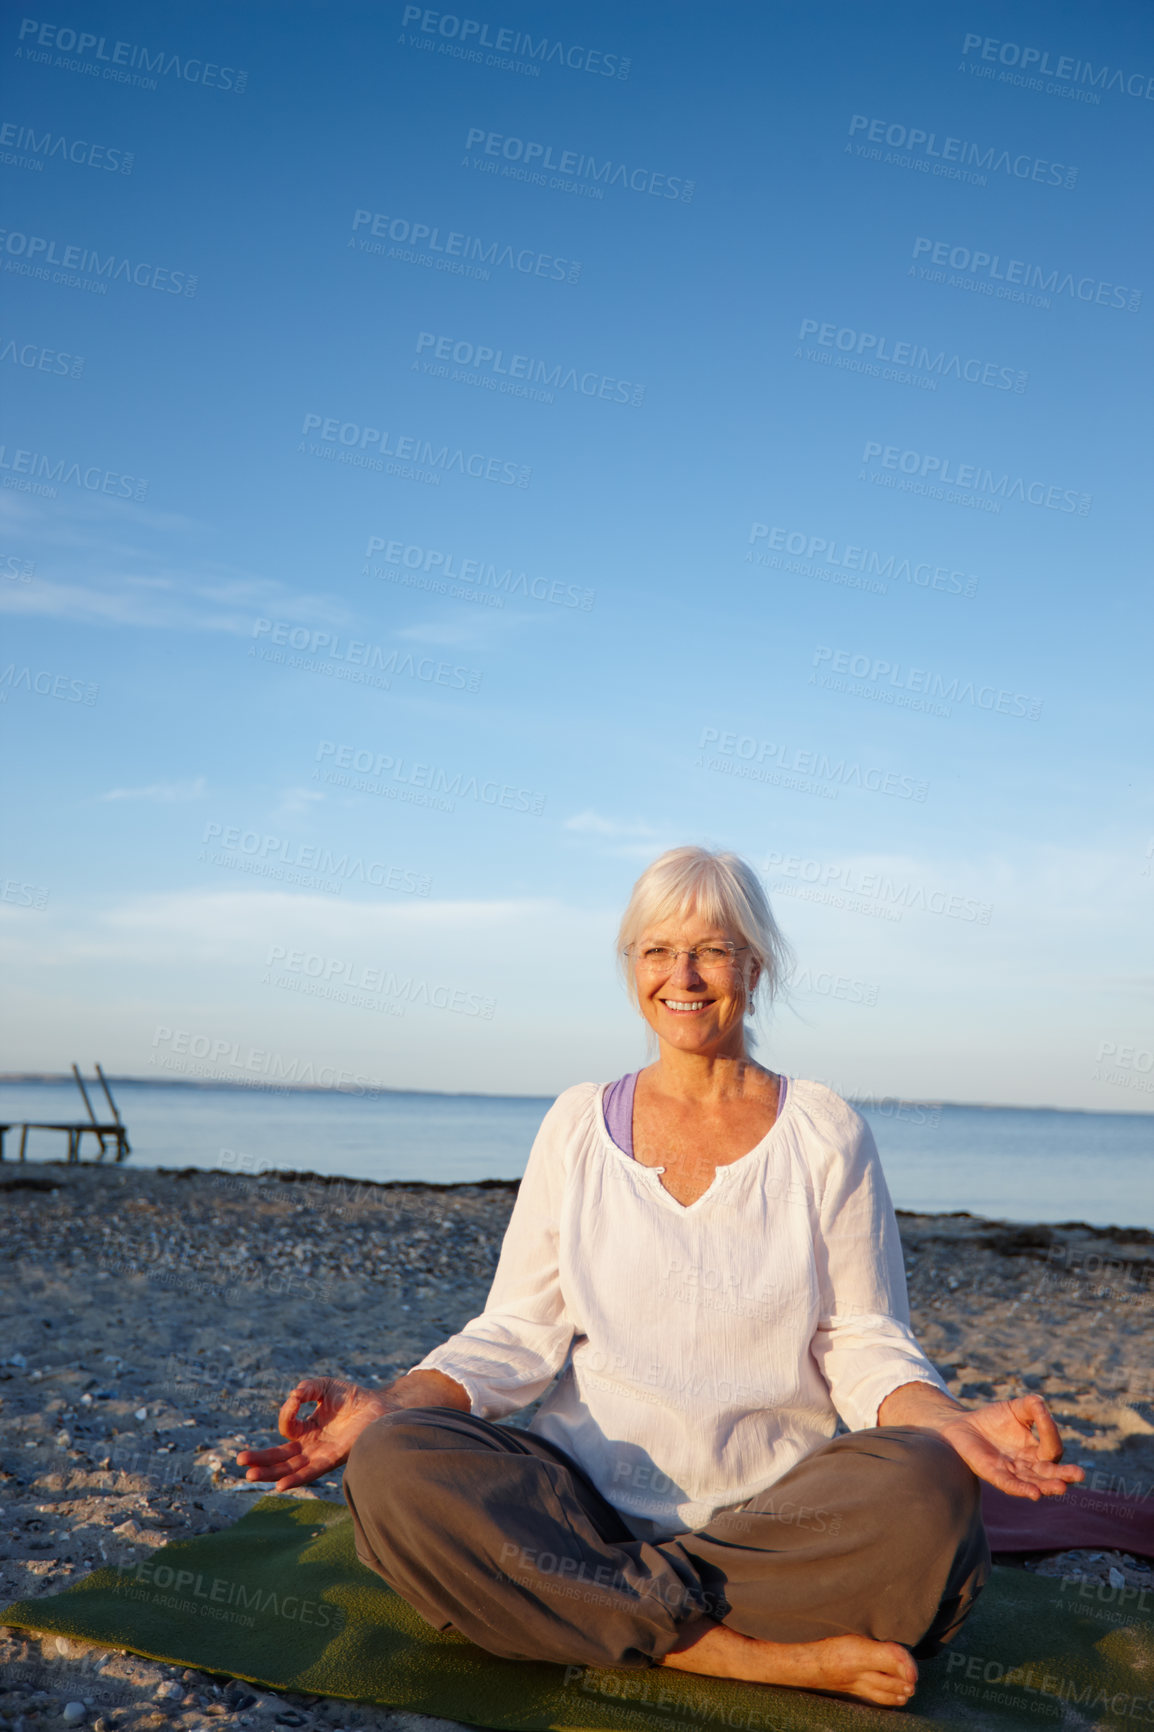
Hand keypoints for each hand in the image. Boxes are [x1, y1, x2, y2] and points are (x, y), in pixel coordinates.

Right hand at [235, 1376, 389, 1491]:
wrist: (381, 1406)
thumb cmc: (354, 1397)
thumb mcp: (325, 1386)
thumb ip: (308, 1388)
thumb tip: (294, 1394)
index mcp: (308, 1429)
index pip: (287, 1428)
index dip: (286, 1413)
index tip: (297, 1398)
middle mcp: (312, 1445)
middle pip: (281, 1457)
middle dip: (260, 1460)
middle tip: (240, 1462)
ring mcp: (321, 1454)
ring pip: (291, 1468)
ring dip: (271, 1473)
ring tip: (250, 1476)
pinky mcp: (334, 1459)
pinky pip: (311, 1472)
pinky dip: (295, 1479)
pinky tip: (280, 1484)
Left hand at [936, 1394, 1085, 1500]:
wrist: (963, 1425)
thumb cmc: (993, 1419)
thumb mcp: (1015, 1408)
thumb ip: (1031, 1406)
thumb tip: (1041, 1404)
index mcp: (1036, 1451)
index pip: (1051, 1447)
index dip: (1049, 1430)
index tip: (1041, 1411)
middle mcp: (1028, 1465)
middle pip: (1050, 1473)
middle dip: (1064, 1475)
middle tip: (1079, 1474)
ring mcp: (1012, 1472)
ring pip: (1034, 1482)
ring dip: (1047, 1486)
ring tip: (1061, 1487)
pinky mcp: (993, 1474)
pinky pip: (1010, 1485)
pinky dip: (1022, 1489)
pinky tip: (1034, 1494)